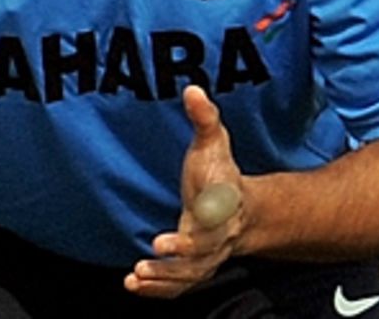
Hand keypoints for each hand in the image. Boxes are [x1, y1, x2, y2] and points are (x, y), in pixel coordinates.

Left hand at [125, 85, 244, 298]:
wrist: (243, 210)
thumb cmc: (221, 175)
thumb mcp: (214, 143)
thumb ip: (204, 118)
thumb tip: (192, 89)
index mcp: (223, 204)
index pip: (213, 218)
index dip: (195, 226)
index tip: (171, 232)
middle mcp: (218, 235)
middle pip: (203, 254)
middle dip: (179, 259)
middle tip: (150, 259)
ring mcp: (207, 255)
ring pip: (191, 275)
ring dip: (164, 279)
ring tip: (136, 277)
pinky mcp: (194, 266)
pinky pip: (180, 286)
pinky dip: (160, 290)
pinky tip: (135, 286)